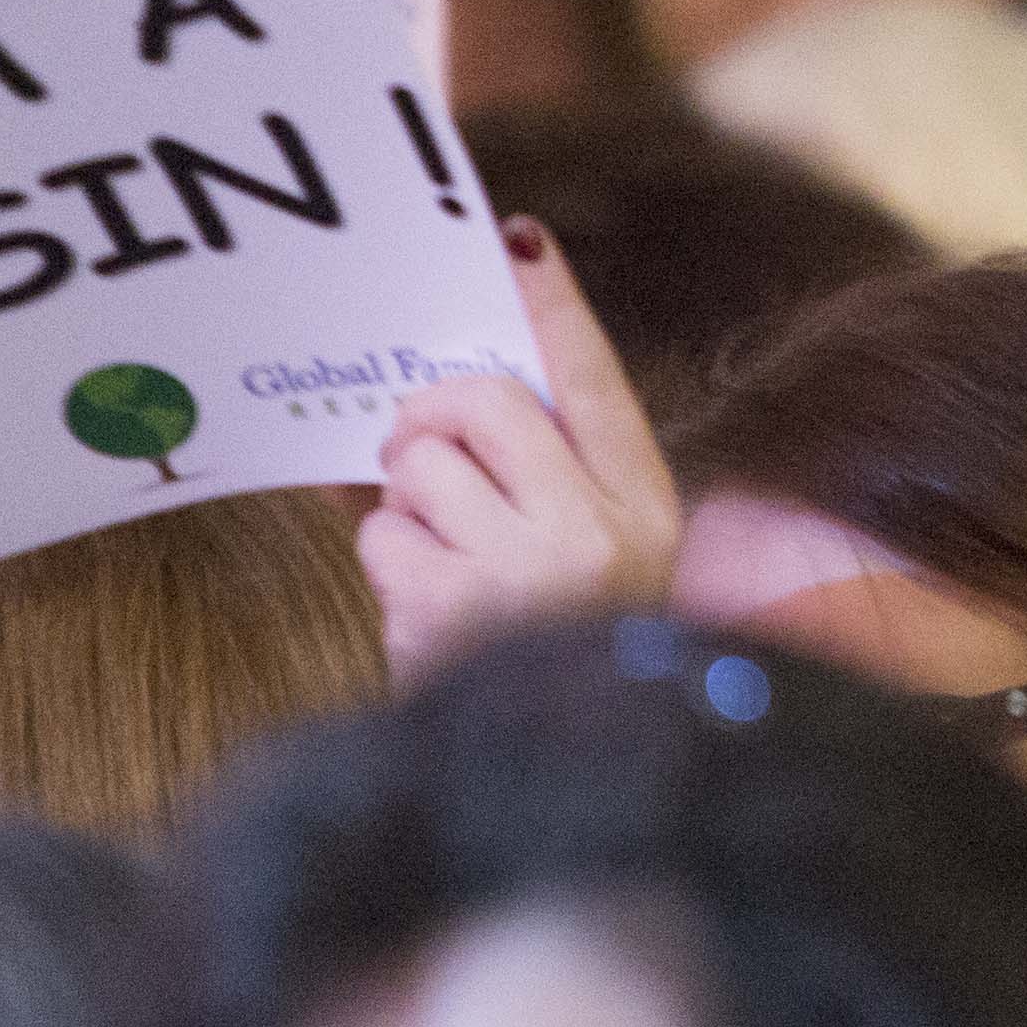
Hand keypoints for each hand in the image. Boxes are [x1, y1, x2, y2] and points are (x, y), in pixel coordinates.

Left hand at [364, 225, 684, 680]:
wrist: (558, 786)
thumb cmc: (559, 654)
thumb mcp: (588, 564)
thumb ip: (536, 484)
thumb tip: (432, 411)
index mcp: (644, 509)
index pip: (594, 382)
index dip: (553, 306)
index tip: (515, 240)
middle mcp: (597, 530)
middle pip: (485, 402)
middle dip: (432, 418)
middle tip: (417, 449)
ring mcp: (524, 569)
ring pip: (419, 468)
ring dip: (407, 508)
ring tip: (441, 560)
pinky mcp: (452, 609)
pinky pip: (382, 539)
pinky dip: (389, 566)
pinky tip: (429, 609)